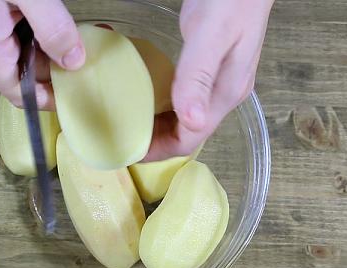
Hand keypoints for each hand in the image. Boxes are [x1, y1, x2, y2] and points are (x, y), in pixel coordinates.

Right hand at [0, 0, 84, 110]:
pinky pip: (2, 40)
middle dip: (50, 64)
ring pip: (13, 56)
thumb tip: (73, 60)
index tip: (74, 94)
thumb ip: (54, 28)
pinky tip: (36, 15)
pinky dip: (24, 32)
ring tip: (56, 25)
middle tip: (76, 48)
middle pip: (20, 74)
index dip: (50, 98)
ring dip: (38, 45)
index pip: (21, 94)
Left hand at [144, 0, 272, 160]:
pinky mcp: (213, 70)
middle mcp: (224, 95)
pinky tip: (148, 100)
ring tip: (129, 125)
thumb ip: (198, 77)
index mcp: (225, 93)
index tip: (128, 152)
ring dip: (159, 127)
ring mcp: (220, 83)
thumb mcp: (210, 35)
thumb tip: (192, 122)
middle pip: (188, 134)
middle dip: (156, 143)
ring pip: (186, 119)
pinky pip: (186, 100)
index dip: (159, 151)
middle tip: (121, 139)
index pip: (190, 140)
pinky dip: (165, 107)